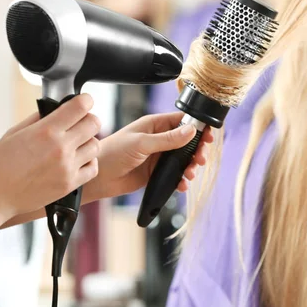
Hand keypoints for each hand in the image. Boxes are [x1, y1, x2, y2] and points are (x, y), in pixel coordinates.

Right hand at [0, 94, 100, 220]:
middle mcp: (60, 147)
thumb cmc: (1, 163)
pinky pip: (93, 167)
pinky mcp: (70, 184)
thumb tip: (56, 108)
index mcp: (46, 131)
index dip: (85, 100)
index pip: (80, 107)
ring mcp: (67, 167)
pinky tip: (78, 160)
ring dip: (88, 141)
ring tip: (77, 144)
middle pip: (94, 124)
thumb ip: (39, 118)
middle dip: (89, 119)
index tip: (84, 101)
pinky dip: (89, 161)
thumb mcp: (15, 132)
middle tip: (81, 123)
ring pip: (95, 145)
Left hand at [83, 112, 212, 200]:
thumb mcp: (142, 143)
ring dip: (190, 166)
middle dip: (196, 150)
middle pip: (187, 142)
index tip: (208, 135)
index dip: (197, 127)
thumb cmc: (112, 153)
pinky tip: (181, 184)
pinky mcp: (156, 173)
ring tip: (190, 173)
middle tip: (200, 158)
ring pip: (183, 160)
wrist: (98, 178)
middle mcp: (158, 140)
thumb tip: (190, 131)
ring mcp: (158, 157)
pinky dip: (181, 180)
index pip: (181, 121)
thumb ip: (167, 139)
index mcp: (154, 125)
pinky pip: (174, 175)